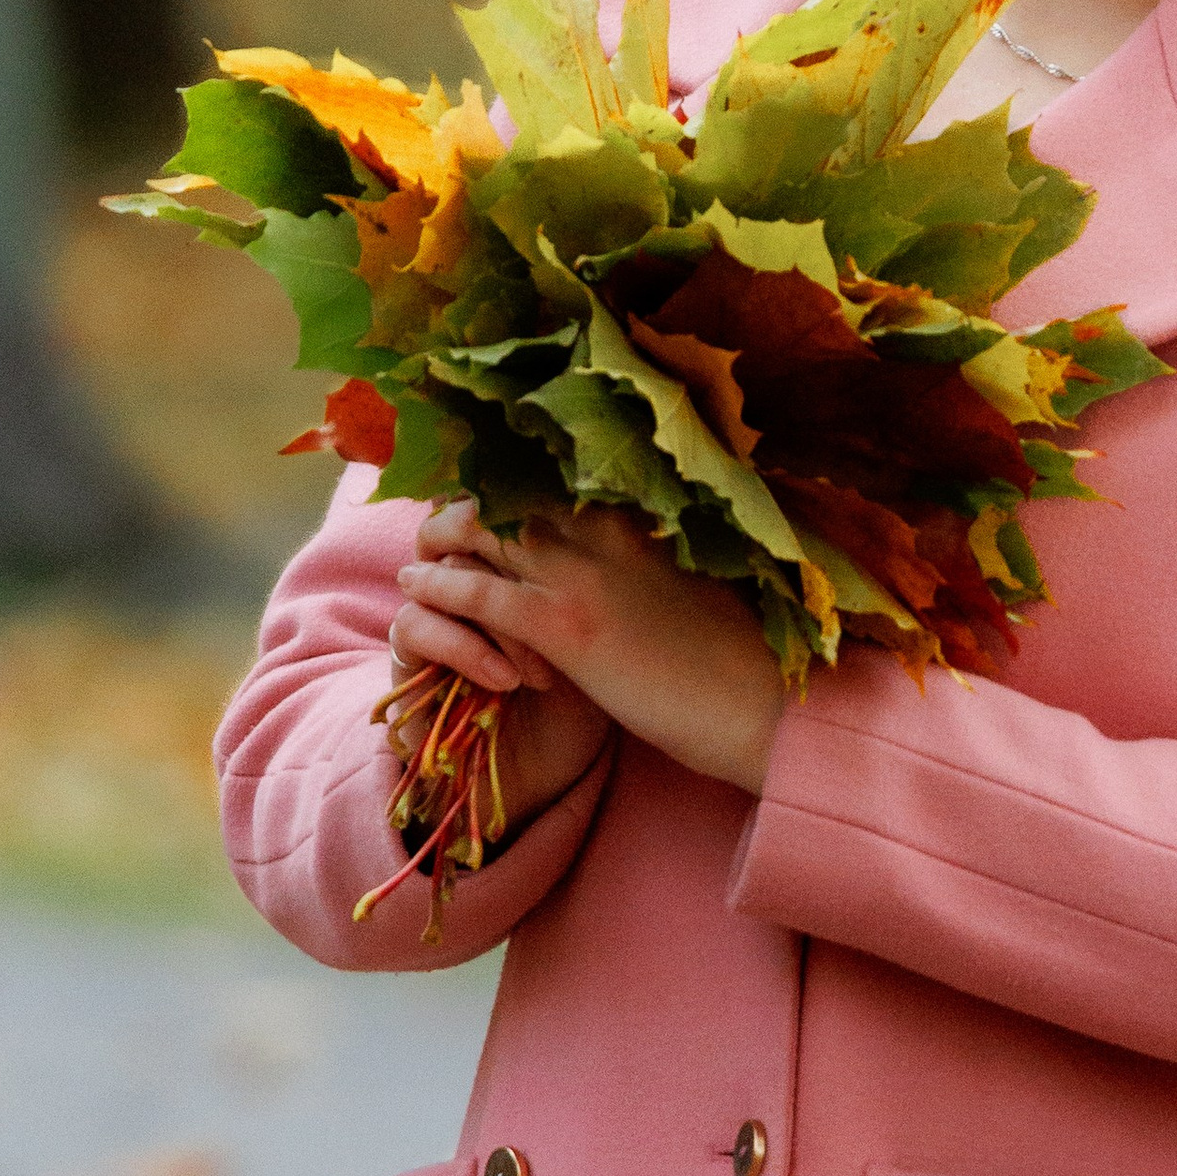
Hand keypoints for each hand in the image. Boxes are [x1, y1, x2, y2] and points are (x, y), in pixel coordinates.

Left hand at [394, 497, 783, 798]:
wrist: (759, 702)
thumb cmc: (733, 650)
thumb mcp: (683, 579)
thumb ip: (639, 553)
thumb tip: (610, 550)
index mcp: (635, 512)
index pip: (543, 473)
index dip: (499, 482)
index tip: (475, 498)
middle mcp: (601, 527)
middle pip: (501, 491)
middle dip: (459, 508)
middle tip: (436, 533)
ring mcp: (580, 572)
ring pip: (477, 531)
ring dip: (436, 543)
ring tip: (417, 561)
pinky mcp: (561, 625)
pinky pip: (476, 593)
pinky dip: (440, 589)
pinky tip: (418, 590)